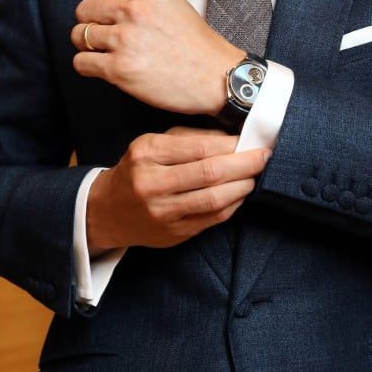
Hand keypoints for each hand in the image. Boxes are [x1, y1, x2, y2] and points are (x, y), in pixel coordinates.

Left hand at [71, 0, 241, 115]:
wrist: (216, 77)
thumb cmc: (196, 43)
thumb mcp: (173, 3)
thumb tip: (106, 5)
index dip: (103, 4)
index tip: (112, 18)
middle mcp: (134, 9)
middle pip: (85, 10)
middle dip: (91, 23)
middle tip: (106, 37)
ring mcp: (125, 39)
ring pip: (79, 35)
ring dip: (88, 46)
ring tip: (104, 53)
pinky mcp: (119, 69)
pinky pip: (81, 63)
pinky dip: (87, 66)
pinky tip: (103, 69)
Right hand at [86, 127, 271, 253]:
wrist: (107, 210)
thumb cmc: (137, 168)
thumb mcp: (153, 142)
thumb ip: (190, 137)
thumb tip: (232, 138)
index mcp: (147, 153)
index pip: (198, 147)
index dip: (231, 145)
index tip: (252, 139)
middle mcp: (152, 183)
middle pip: (209, 174)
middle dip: (244, 164)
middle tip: (264, 156)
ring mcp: (162, 212)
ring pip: (213, 200)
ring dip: (242, 186)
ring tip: (256, 175)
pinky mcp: (172, 234)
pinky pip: (211, 219)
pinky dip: (232, 205)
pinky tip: (241, 193)